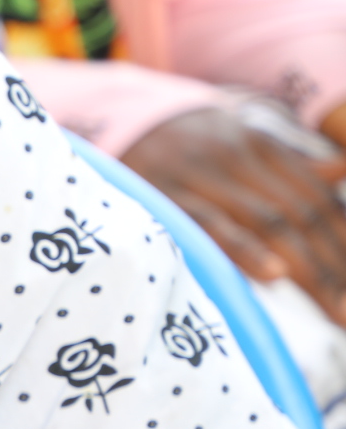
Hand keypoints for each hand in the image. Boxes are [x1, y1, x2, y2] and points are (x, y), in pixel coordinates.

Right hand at [121, 107, 345, 323]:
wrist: (106, 119)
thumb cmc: (180, 148)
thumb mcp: (237, 144)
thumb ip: (289, 165)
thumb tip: (341, 170)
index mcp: (262, 148)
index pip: (320, 199)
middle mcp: (238, 157)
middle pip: (304, 214)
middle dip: (336, 267)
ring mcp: (201, 177)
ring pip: (270, 222)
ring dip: (310, 269)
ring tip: (338, 309)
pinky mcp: (163, 196)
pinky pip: (209, 224)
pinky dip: (244, 248)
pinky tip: (274, 273)